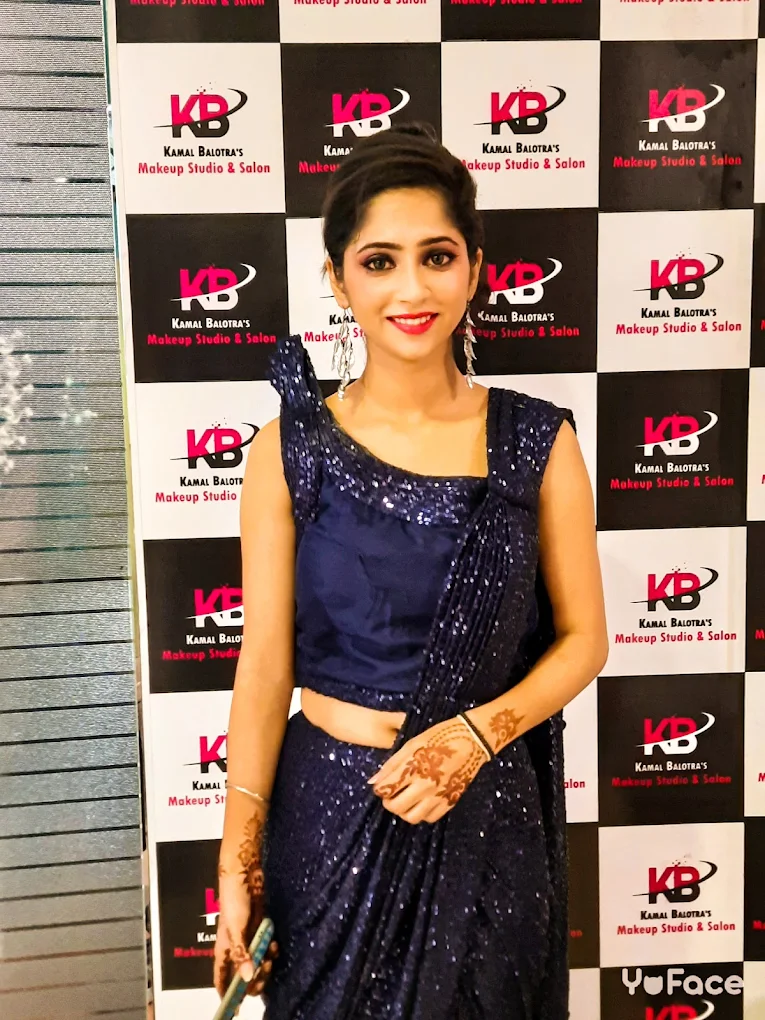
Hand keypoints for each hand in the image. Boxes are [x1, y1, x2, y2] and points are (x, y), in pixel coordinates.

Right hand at [213, 813, 278, 999]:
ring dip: (265, 964)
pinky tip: (274, 944)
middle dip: (253, 979)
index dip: (226, 995)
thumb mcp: (235, 928)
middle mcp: (235, 946)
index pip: (221, 979)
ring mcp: (249, 938)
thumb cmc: (233, 897)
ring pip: (257, 962)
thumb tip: (247, 975)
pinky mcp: (260, 929)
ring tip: (270, 956)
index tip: (235, 1009)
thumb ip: (241, 952)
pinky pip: (267, 947)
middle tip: (263, 973)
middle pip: (243, 975)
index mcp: (223, 949)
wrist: (246, 873)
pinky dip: (271, 950)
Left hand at [367, 716, 488, 824]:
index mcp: (414, 767)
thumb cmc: (440, 736)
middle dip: (388, 802)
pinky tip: (421, 801)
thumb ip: (392, 764)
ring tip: (405, 799)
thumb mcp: (412, 744)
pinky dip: (421, 813)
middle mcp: (425, 785)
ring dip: (404, 811)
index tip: (382, 785)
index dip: (379, 789)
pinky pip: (430, 818)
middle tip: (391, 794)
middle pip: (396, 807)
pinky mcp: (451, 801)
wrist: (472, 740)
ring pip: (412, 818)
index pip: (385, 790)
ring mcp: (439, 796)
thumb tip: (373, 782)